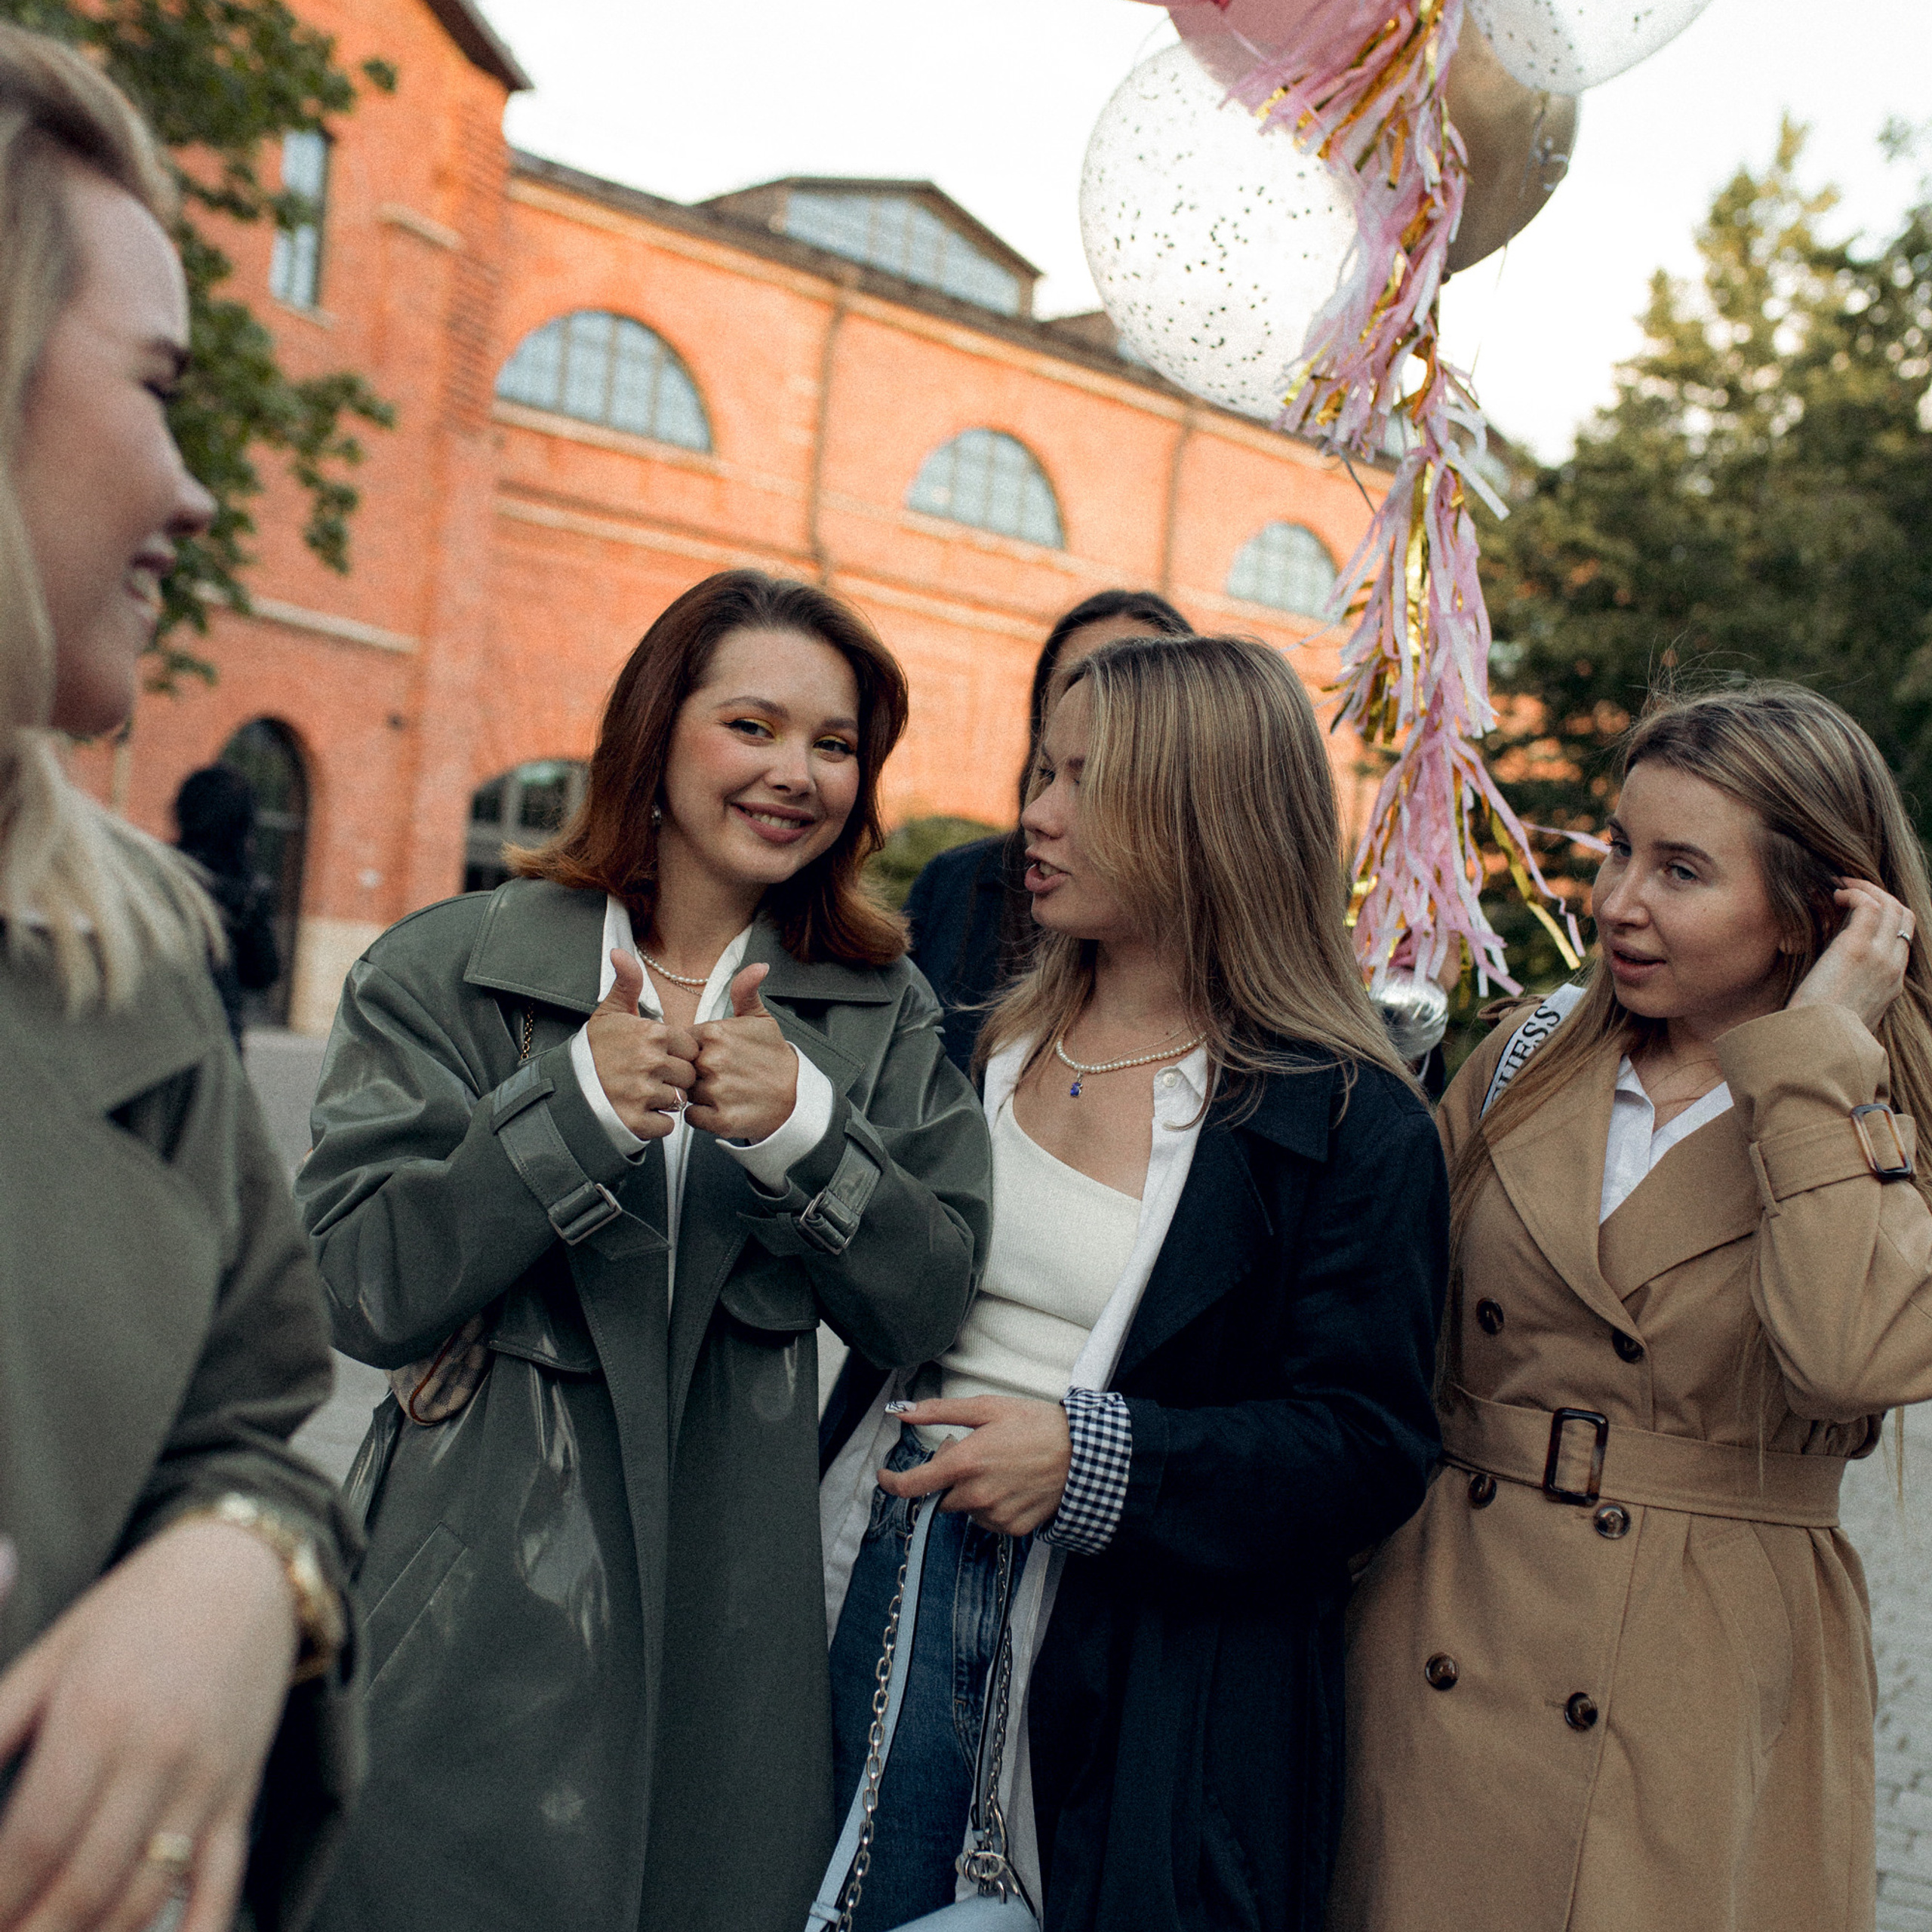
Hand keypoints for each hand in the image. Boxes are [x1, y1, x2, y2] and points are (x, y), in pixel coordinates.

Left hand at [0, 1516, 298, 1931]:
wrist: (246, 1567)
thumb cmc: (135, 1608)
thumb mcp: (52, 1655)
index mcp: (98, 1715)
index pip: (34, 1840)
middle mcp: (158, 1753)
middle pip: (84, 1883)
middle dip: (33, 1930)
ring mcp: (207, 1776)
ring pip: (145, 1895)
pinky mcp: (241, 1789)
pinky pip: (220, 1881)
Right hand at [585, 951, 699, 1140]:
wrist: (564, 1089)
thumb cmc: (593, 1050)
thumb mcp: (609, 1012)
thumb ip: (627, 983)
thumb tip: (619, 952)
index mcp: (651, 1034)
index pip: (690, 1048)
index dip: (677, 1055)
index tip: (660, 1058)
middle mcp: (651, 1062)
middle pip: (689, 1075)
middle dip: (674, 1078)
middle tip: (650, 1078)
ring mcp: (644, 1093)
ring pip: (679, 1099)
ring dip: (665, 1100)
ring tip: (642, 1094)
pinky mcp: (637, 1121)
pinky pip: (667, 1124)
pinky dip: (656, 1122)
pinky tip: (638, 1111)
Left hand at [685, 965, 797, 1143]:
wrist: (797, 1097)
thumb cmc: (775, 1059)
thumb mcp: (762, 1019)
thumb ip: (746, 991)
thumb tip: (758, 966)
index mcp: (716, 1033)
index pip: (683, 1041)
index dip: (695, 1050)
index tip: (712, 1055)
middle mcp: (712, 1061)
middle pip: (682, 1066)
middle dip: (696, 1072)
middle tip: (720, 1075)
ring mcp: (715, 1091)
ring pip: (686, 1091)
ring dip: (698, 1094)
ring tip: (723, 1091)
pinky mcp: (719, 1118)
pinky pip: (691, 1116)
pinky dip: (701, 1115)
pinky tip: (719, 1107)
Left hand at [875, 1397, 1070, 1536]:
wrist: (1083, 1455)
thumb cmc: (1037, 1425)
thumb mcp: (987, 1408)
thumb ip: (940, 1412)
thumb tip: (902, 1412)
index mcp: (965, 1463)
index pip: (913, 1485)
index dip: (892, 1483)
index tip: (885, 1477)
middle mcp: (976, 1495)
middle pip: (940, 1497)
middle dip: (946, 1478)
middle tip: (970, 1453)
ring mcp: (995, 1515)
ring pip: (965, 1509)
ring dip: (970, 1492)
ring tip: (997, 1467)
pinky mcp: (1012, 1528)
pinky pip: (988, 1520)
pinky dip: (991, 1504)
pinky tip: (1011, 1484)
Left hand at [1789, 879, 1914, 1035]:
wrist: (1818, 1044)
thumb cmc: (1821, 1031)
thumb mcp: (1848, 1014)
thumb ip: (1852, 995)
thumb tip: (1837, 985)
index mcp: (1892, 983)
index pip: (1904, 938)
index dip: (1887, 915)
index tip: (1861, 907)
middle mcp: (1892, 967)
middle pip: (1904, 917)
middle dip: (1881, 895)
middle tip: (1852, 889)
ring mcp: (1879, 957)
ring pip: (1891, 906)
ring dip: (1866, 888)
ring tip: (1841, 886)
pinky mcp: (1857, 949)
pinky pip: (1868, 906)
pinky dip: (1855, 893)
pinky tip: (1835, 895)